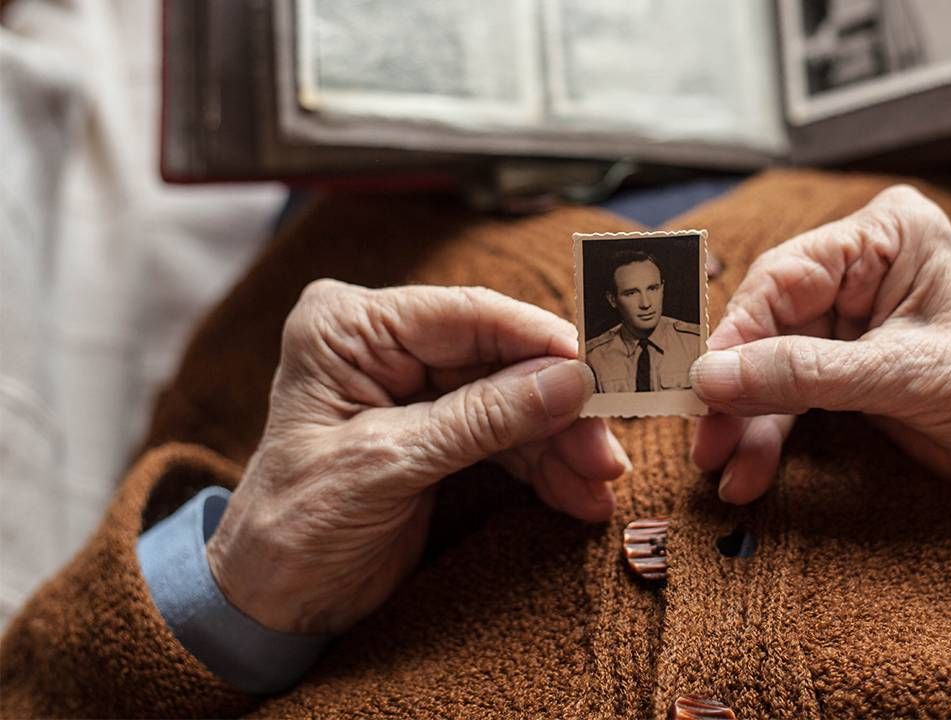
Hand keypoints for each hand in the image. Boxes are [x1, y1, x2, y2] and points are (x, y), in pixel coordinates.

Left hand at [206, 281, 629, 633]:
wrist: (271, 604)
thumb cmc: (295, 527)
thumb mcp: (388, 466)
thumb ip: (482, 419)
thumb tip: (572, 381)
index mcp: (349, 328)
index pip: (466, 315)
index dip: (540, 341)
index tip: (598, 371)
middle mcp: (384, 345)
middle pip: (501, 360)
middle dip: (559, 409)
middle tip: (606, 450)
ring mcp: (414, 388)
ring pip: (514, 400)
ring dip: (560, 445)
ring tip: (599, 485)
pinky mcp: (437, 431)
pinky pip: (506, 437)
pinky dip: (544, 467)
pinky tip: (578, 496)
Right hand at [689, 185, 950, 512]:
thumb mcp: (905, 376)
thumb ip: (805, 374)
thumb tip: (713, 376)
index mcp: (887, 237)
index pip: (785, 275)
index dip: (737, 332)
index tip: (702, 381)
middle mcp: (864, 271)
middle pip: (768, 324)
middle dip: (736, 385)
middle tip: (704, 435)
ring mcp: (854, 324)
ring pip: (773, 366)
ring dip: (746, 419)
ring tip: (721, 465)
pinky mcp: (852, 372)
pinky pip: (793, 398)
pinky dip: (769, 435)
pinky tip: (748, 470)